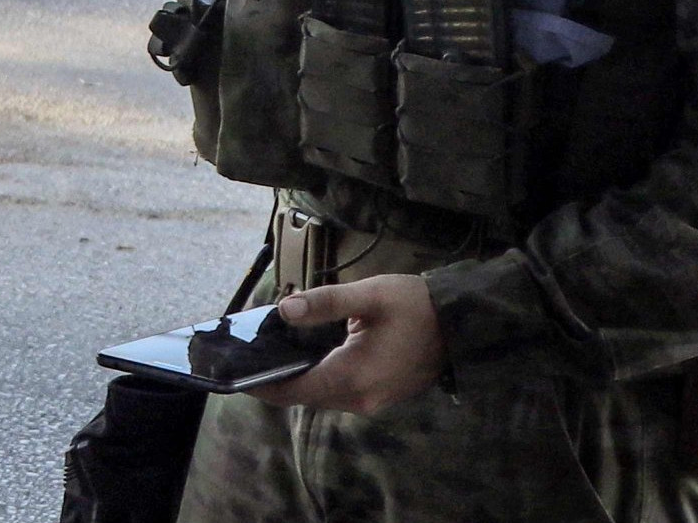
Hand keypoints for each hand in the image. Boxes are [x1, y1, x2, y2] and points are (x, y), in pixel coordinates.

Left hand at [247, 275, 443, 415]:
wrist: (462, 324)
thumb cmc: (414, 306)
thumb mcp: (368, 296)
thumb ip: (325, 303)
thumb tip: (283, 310)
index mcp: (352, 377)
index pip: (294, 390)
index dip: (263, 384)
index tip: (235, 375)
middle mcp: (360, 399)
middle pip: (305, 396)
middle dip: (277, 379)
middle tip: (250, 355)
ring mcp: (372, 402)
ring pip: (322, 395)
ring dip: (299, 379)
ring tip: (273, 353)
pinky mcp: (380, 397)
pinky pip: (340, 392)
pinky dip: (320, 378)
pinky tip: (308, 355)